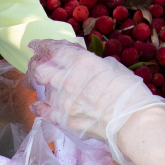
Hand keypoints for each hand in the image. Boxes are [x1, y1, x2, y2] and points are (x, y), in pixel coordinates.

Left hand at [25, 39, 164, 164]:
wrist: (129, 120)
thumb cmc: (128, 92)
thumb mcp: (110, 66)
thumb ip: (91, 63)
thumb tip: (82, 65)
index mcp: (79, 61)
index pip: (53, 49)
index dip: (42, 46)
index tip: (36, 45)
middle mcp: (65, 78)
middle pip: (39, 68)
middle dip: (35, 64)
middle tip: (35, 64)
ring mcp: (61, 99)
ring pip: (41, 88)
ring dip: (41, 85)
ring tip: (36, 84)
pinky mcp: (61, 118)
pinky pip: (43, 111)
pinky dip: (39, 107)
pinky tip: (36, 105)